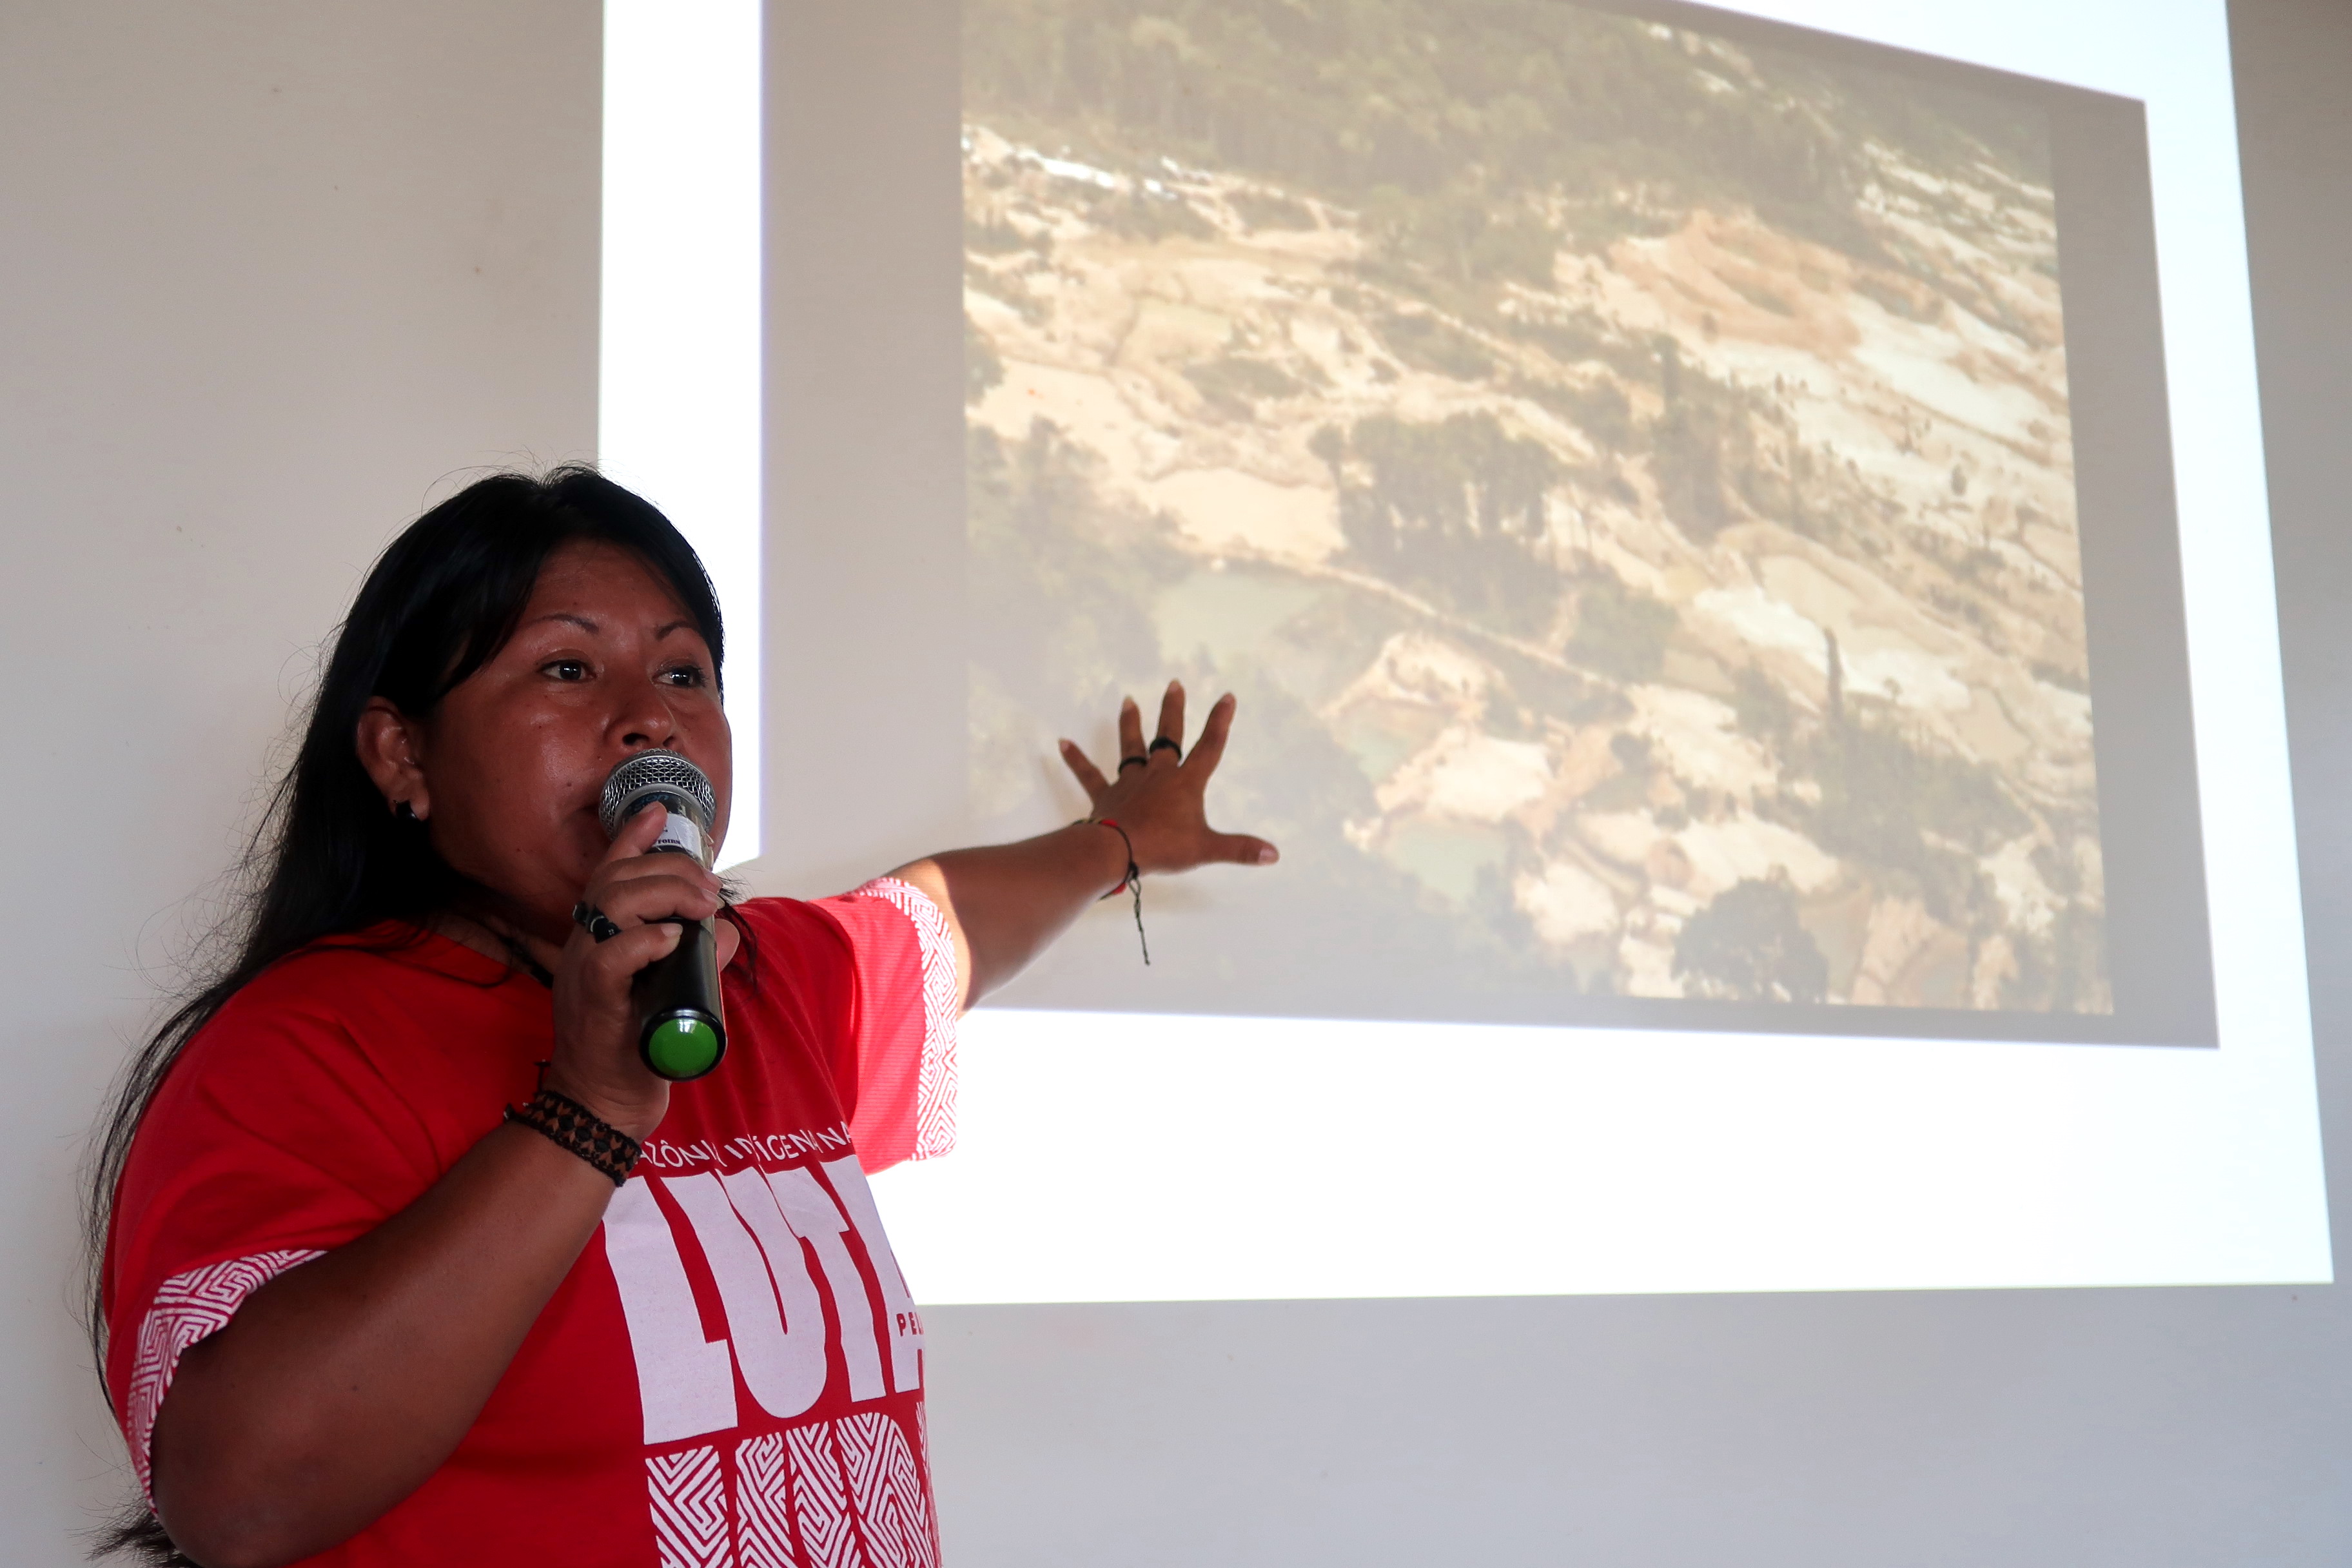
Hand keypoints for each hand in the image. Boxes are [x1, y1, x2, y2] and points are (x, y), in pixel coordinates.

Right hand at [537, 807, 735, 1139]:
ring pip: (612, 905)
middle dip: (669, 869)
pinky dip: (645, 941)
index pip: (608, 875)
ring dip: (665, 894)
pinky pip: (611, 957)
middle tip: (710, 887)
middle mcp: (584, 946)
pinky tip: (674, 939)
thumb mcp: (669, 991)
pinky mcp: (594, 1004)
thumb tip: (726, 931)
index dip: (631, 838)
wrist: (602, 1104)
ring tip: (702, 906)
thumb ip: (695, 958)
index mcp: (597, 939)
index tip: (661, 812)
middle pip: (616, 880)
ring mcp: (584, 973)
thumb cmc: (632, 1049)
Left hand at [1058, 681, 1277, 876]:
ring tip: (1128, 700)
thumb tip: (1274, 855)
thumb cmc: (1163, 847)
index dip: (1219, 721)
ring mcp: (1130, 781)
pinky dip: (1075, 759)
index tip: (1227, 695)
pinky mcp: (1105, 794)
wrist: (1117, 851)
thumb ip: (1240, 850)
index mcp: (1185, 783)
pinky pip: (1088, 774)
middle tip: (1174, 684)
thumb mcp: (1207, 849)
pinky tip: (1061, 743)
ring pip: (1131, 746)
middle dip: (1173, 710)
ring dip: (1130, 723)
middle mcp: (1158, 774)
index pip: (1209, 746)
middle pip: (1168, 736)